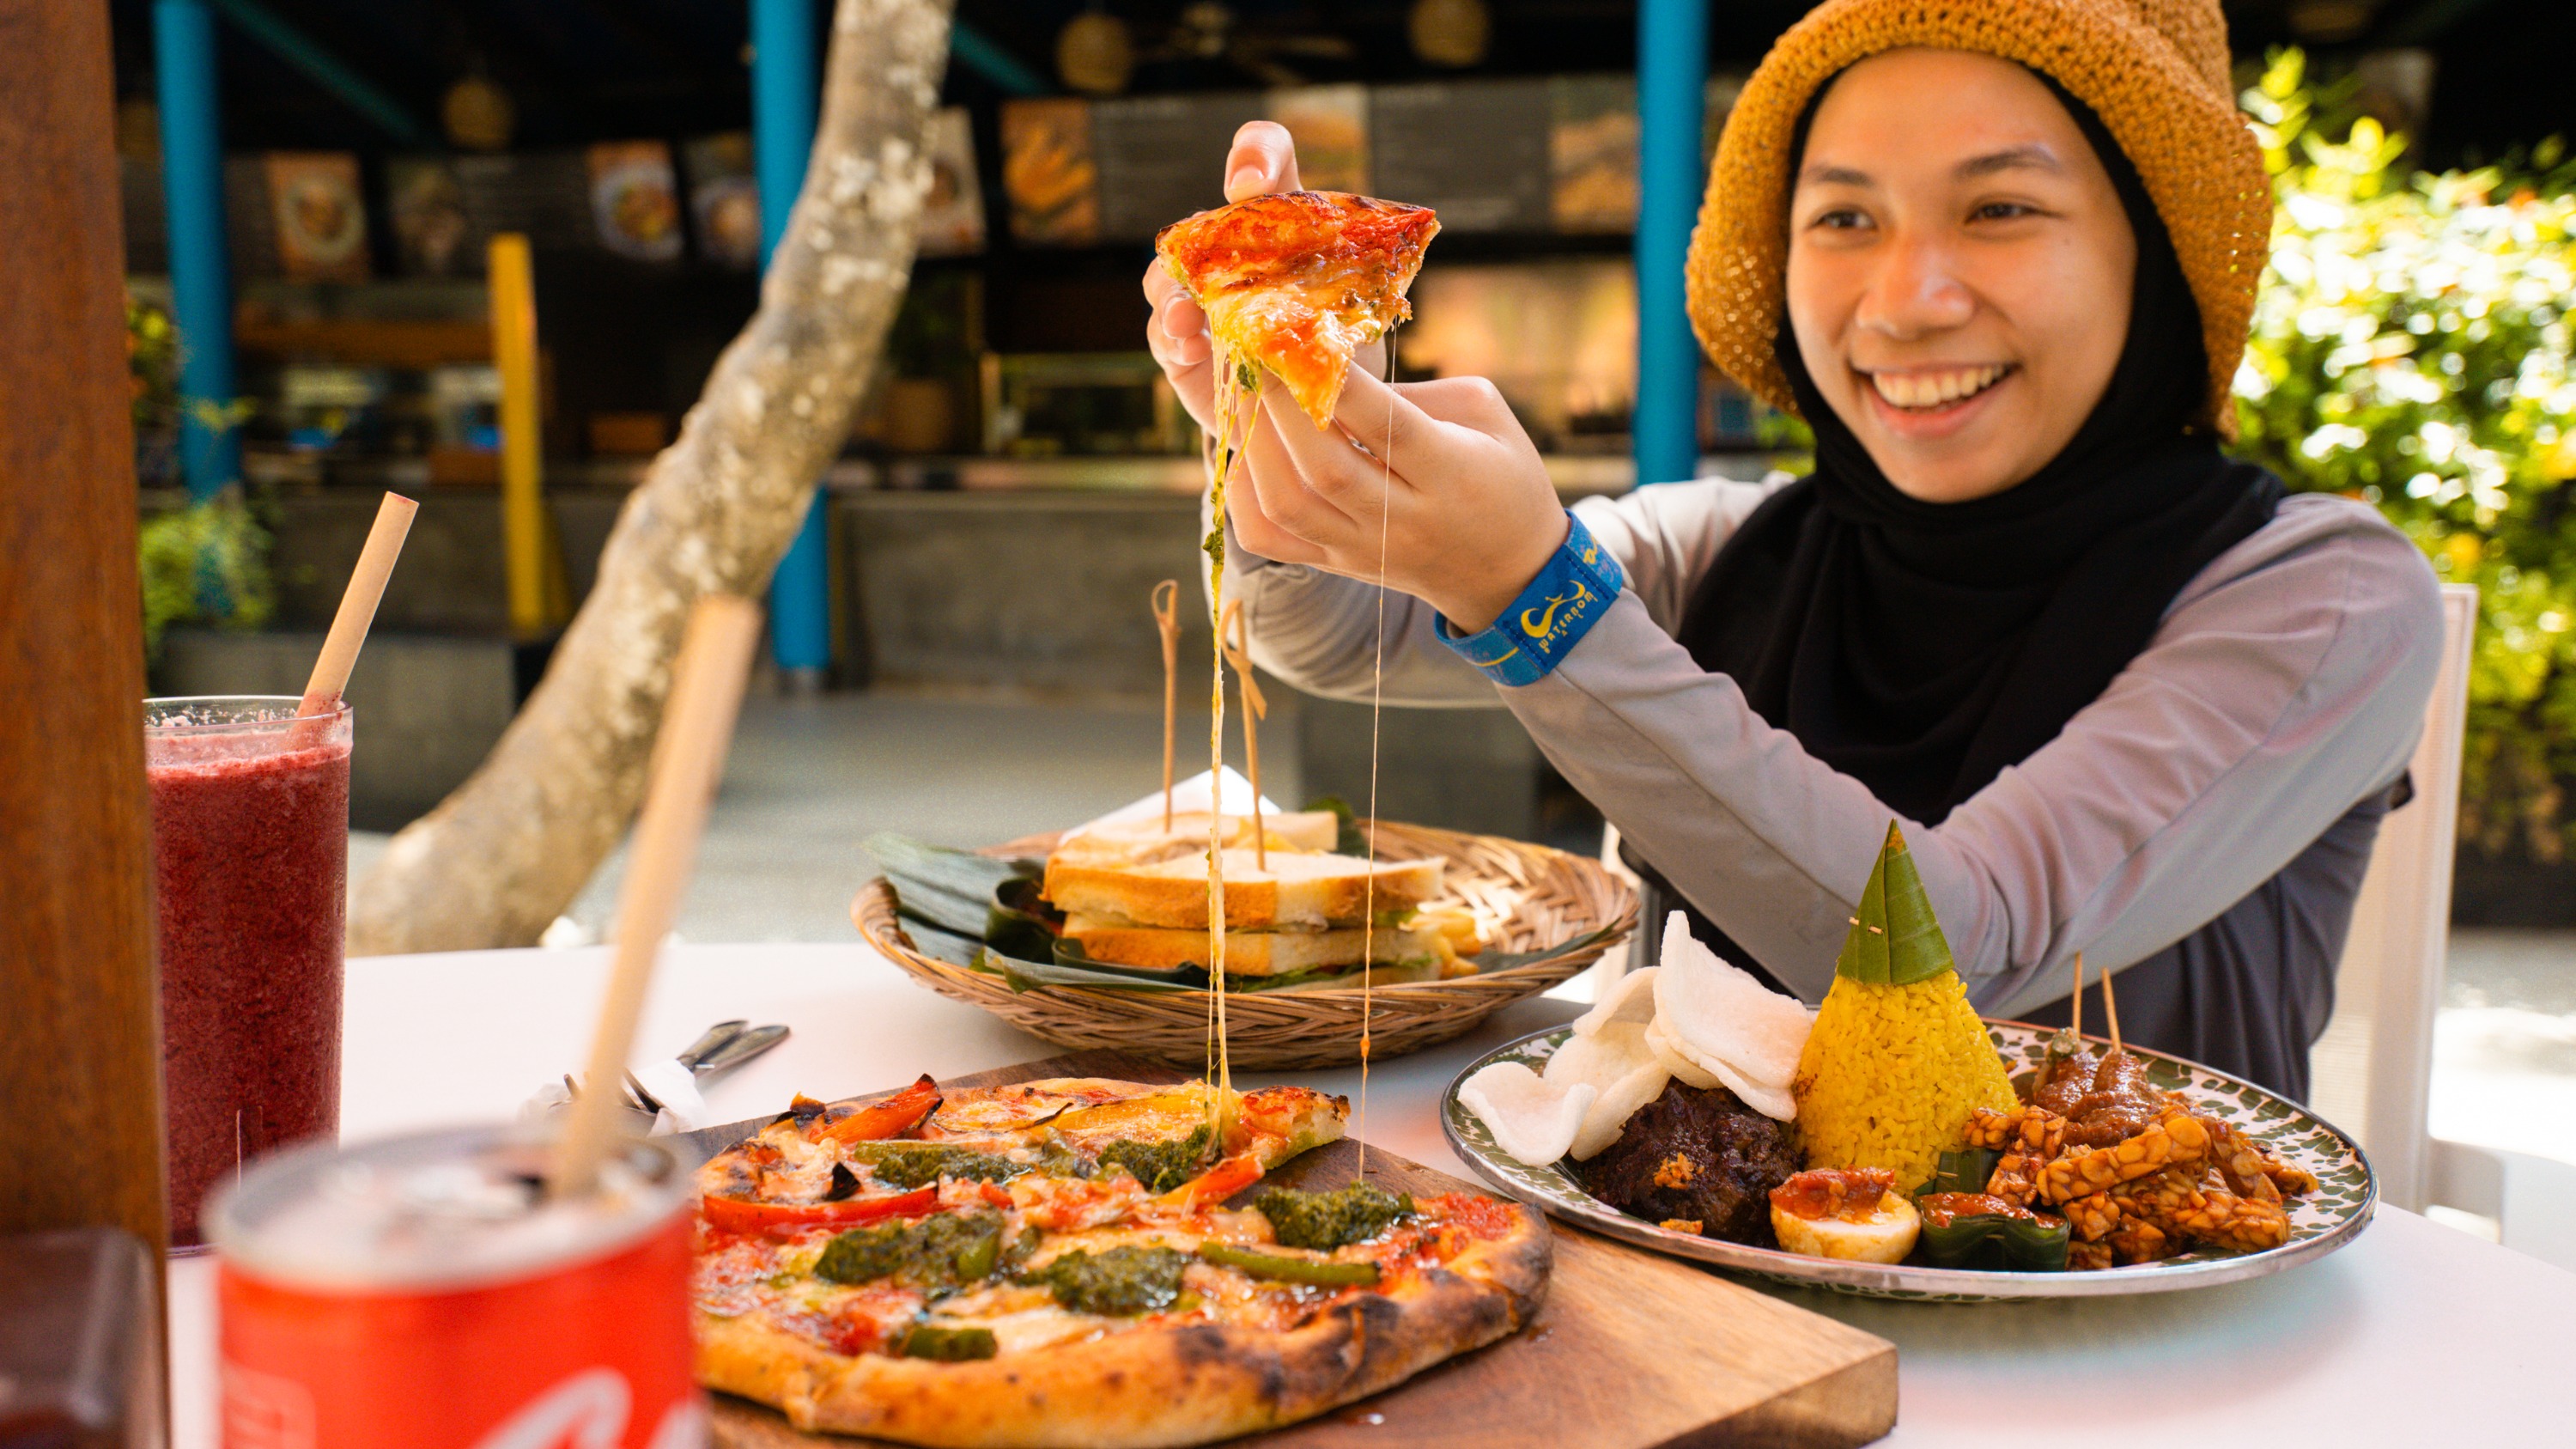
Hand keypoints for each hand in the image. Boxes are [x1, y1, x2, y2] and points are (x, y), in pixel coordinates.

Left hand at [1140, 123, 1563, 632]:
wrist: (1510, 574)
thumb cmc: (1503, 475)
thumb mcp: (1485, 414)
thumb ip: (1415, 392)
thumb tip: (1333, 370)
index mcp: (1450, 473)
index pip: (1386, 425)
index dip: (1339, 381)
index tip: (1302, 333)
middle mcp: (1402, 519)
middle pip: (1325, 468)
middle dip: (1281, 405)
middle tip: (1255, 353)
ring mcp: (1363, 549)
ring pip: (1289, 506)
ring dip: (1254, 443)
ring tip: (1238, 390)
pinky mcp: (1336, 564)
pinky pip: (1270, 539)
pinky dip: (1241, 492)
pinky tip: (1236, 447)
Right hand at [1142, 122, 1383, 434]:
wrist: (1321, 410)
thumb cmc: (1343, 346)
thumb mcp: (1360, 310)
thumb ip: (1354, 281)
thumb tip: (1367, 284)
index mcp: (1283, 223)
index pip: (1267, 158)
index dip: (1255, 153)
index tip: (1249, 178)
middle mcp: (1233, 253)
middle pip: (1199, 226)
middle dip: (1196, 238)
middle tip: (1203, 253)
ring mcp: (1201, 300)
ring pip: (1166, 279)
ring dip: (1171, 294)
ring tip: (1185, 317)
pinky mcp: (1183, 349)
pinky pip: (1164, 336)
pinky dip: (1172, 340)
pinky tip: (1189, 350)